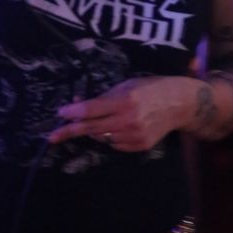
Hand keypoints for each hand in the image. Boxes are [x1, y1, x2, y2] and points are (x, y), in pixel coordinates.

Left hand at [48, 76, 188, 151]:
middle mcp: (129, 120)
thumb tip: (79, 104)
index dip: (73, 112)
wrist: (178, 104)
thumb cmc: (150, 88)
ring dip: (93, 131)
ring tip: (92, 122)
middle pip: (92, 128)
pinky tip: (114, 127)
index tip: (61, 113)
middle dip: (71, 130)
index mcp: (125, 101)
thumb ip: (104, 97)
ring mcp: (134, 136)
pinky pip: (115, 145)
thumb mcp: (126, 85)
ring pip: (102, 138)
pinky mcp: (139, 146)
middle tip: (53, 135)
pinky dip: (109, 137)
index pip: (92, 110)